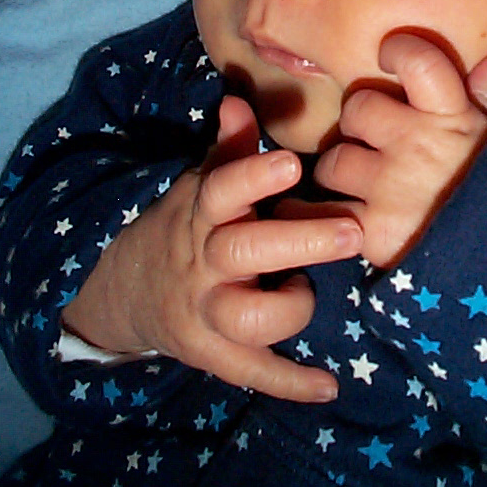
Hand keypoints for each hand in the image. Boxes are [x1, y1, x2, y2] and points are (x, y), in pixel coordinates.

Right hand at [61, 95, 362, 400]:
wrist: (132, 289)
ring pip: (246, 319)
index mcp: (205, 213)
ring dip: (289, 309)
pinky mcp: (214, 354)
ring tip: (312, 292)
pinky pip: (252, 373)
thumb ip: (230, 149)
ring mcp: (207, 312)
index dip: (252, 177)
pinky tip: (330, 386)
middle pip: (245, 252)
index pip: (222, 190)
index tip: (290, 164)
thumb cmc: (191, 225)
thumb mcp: (202, 184)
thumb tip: (236, 100)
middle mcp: (206, 263)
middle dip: (300, 243)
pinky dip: (290, 383)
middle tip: (353, 231)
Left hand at [312, 34, 486, 267]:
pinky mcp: (373, 231)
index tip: (389, 54)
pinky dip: (319, 215)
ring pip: (333, 161)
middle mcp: (419, 147)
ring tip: (365, 187)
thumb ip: (486, 100)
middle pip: (357, 109)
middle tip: (374, 142)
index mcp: (453, 119)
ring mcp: (393, 189)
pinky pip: (323, 210)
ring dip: (341, 173)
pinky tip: (332, 216)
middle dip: (360, 125)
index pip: (420, 62)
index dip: (399, 51)